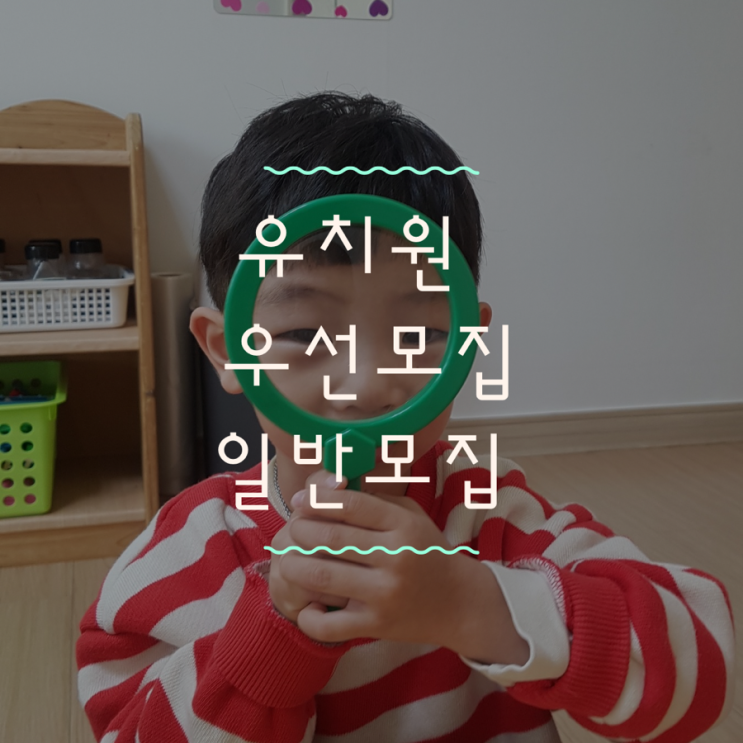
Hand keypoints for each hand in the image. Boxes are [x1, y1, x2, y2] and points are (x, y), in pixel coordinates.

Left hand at [281, 469, 472, 645]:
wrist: (459, 602)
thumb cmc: (426, 551)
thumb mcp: (410, 515)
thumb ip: (373, 500)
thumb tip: (326, 487)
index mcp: (403, 525)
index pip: (350, 505)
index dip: (317, 499)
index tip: (300, 501)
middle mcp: (395, 557)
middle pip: (330, 538)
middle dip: (301, 530)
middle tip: (294, 529)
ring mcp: (385, 594)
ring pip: (321, 576)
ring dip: (294, 566)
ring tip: (288, 561)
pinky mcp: (377, 625)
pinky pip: (329, 625)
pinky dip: (309, 617)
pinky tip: (308, 606)